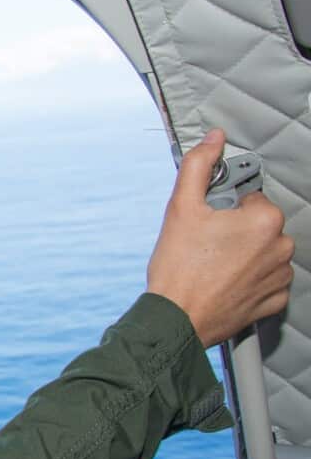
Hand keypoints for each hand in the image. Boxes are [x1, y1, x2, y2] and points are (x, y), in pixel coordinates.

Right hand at [146, 129, 293, 346]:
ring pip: (264, 253)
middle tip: (205, 245)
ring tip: (212, 267)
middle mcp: (281, 247)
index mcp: (264, 219)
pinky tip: (223, 283)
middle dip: (235, 231)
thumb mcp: (181, 207)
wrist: (177, 319)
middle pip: (258, 226)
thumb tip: (214, 139)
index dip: (224, 208)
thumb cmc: (178, 267)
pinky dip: (249, 281)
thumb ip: (199, 166)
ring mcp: (280, 276)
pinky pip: (266, 282)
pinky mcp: (275, 301)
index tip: (206, 223)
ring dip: (243, 255)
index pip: (250, 198)